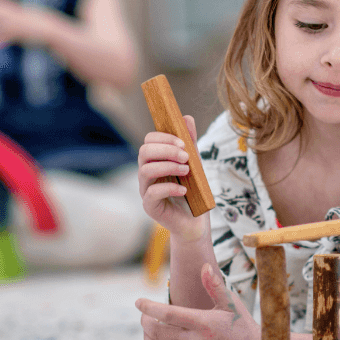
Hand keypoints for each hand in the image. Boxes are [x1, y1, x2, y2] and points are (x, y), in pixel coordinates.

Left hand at [136, 263, 260, 339]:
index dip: (148, 307)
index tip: (138, 302)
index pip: (167, 314)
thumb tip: (204, 267)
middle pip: (157, 332)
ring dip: (148, 338)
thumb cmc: (241, 325)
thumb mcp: (231, 303)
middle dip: (145, 322)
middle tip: (144, 315)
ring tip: (149, 330)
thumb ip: (214, 286)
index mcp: (203, 323)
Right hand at [137, 114, 207, 241]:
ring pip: (145, 171)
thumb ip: (190, 143)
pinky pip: (152, 193)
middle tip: (186, 156)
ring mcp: (145, 190)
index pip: (149, 141)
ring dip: (168, 167)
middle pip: (144, 152)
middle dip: (166, 150)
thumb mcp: (194, 164)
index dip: (164, 137)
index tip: (183, 143)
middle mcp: (146, 174)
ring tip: (187, 171)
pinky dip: (170, 188)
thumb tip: (186, 117)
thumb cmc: (193, 191)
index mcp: (155, 161)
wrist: (195, 221)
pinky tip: (184, 190)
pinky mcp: (150, 207)